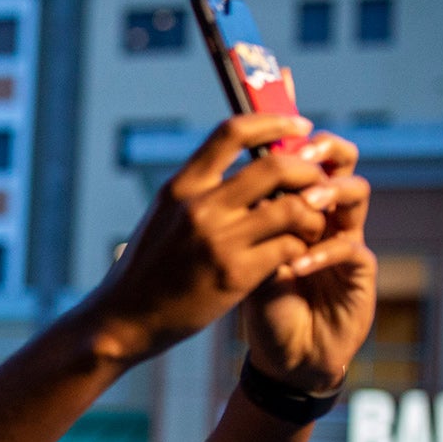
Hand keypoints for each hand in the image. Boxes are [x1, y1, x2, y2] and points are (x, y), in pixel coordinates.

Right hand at [85, 114, 357, 366]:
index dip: (274, 122)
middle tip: (319, 182)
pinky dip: (300, 246)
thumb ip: (199, 190)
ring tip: (311, 224)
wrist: (124, 319)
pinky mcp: (235, 275)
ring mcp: (218, 242)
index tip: (299, 126)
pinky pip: (288, 247)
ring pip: (292, 207)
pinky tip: (296, 253)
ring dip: (312, 213)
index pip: (232, 132)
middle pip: (275, 166)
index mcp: (180, 187)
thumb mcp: (164, 216)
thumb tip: (242, 161)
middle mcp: (199, 207)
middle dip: (308, 170)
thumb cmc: (147, 269)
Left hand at [242, 133, 375, 392]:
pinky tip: (295, 265)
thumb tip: (221, 184)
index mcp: (295, 205)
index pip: (302, 156)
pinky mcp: (359, 271)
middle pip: (341, 160)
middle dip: (322, 151)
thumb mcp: (239, 260)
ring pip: (356, 193)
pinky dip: (321, 252)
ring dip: (328, 193)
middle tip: (301, 155)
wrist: (284, 355)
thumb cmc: (258, 305)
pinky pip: (350, 248)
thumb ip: (239, 225)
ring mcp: (346, 238)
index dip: (294, 137)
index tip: (275, 127)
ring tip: (304, 205)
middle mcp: (326, 214)